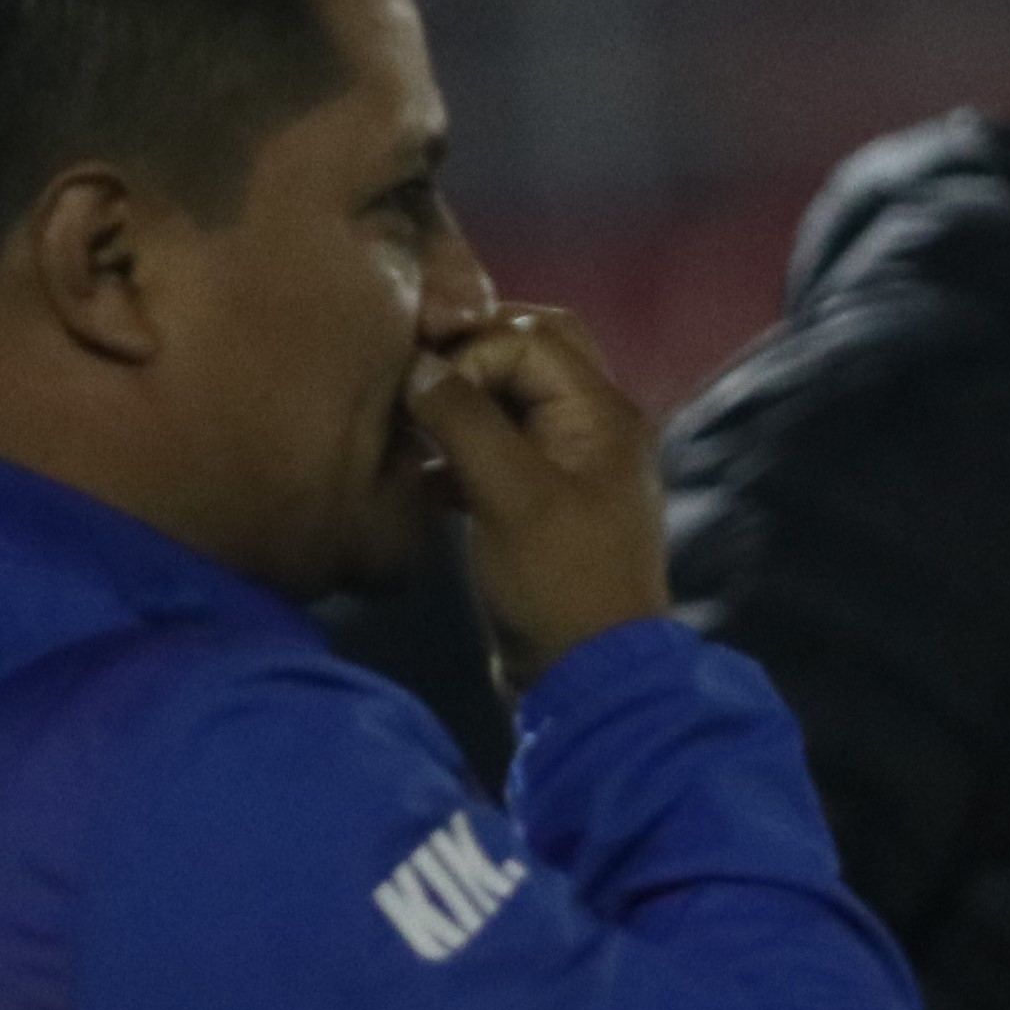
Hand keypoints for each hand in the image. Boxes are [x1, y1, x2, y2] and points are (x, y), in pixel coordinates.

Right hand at [401, 304, 668, 690]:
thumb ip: (468, 422)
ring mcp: (568, 463)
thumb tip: (421, 365)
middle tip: (412, 383)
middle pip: (528, 354)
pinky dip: (457, 449)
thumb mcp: (511, 495)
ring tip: (407, 425)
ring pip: (509, 400)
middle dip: (467, 359)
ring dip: (459, 404)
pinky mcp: (539, 500)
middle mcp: (593, 426)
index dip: (472, 352)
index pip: (532, 338)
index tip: (426, 393)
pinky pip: (496, 447)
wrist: (587, 671)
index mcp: (602, 412)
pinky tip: (419, 475)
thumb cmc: (559, 580)